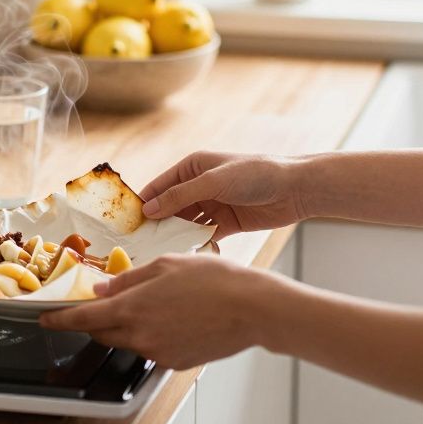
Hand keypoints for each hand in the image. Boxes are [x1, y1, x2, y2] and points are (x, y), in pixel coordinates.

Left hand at [38, 254, 277, 368]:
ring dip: (123, 326)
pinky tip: (169, 318)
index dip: (60, 319)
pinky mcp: (174, 362)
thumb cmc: (214, 280)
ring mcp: (157, 352)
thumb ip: (129, 279)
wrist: (252, 308)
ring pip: (126, 340)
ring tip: (147, 305)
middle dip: (93, 320)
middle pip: (101, 332)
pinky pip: (149, 348)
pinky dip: (149, 334)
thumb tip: (102, 287)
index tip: (45, 318)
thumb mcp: (165, 266)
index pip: (83, 319)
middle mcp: (140, 335)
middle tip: (95, 305)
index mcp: (132, 308)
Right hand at [140, 151, 308, 238]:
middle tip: (142, 246)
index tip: (127, 225)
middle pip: (170, 208)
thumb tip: (148, 210)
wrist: (295, 189)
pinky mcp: (226, 223)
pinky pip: (205, 236)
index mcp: (192, 168)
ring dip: (177, 237)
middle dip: (158, 225)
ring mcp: (213, 205)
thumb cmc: (255, 174)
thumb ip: (180, 196)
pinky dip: (198, 244)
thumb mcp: (213, 182)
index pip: (159, 187)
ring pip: (186, 224)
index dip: (143, 204)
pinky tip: (192, 256)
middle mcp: (199, 186)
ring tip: (164, 254)